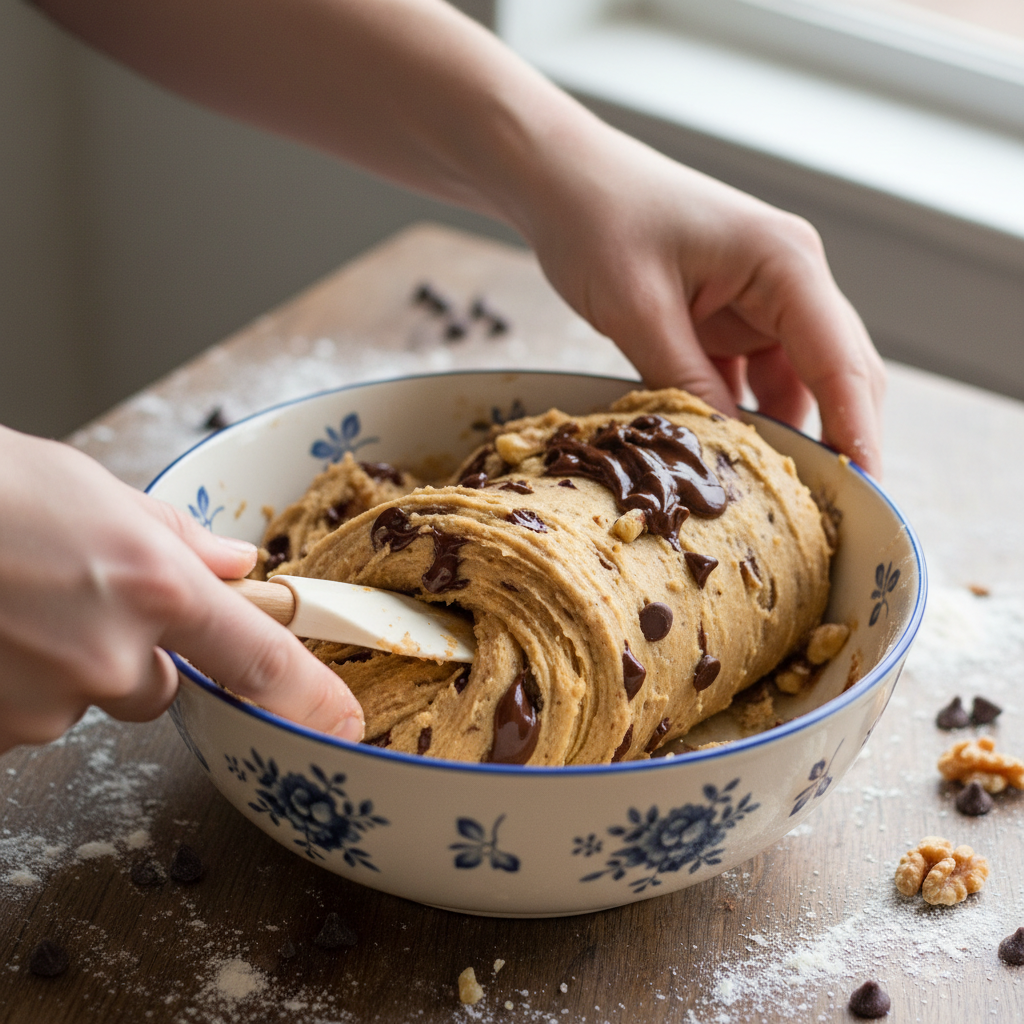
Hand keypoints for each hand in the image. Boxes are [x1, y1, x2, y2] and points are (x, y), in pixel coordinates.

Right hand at [0, 426, 363, 751]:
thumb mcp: (100, 494)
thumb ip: (182, 540)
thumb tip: (240, 565)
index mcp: (156, 589)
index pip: (260, 659)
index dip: (309, 696)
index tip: (342, 724)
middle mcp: (110, 658)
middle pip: (161, 690)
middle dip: (135, 658)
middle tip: (79, 604)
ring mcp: (46, 702)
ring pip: (88, 703)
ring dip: (65, 669)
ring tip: (18, 607)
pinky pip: (28, 717)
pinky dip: (17, 684)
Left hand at [515, 124, 885, 477]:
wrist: (562, 180)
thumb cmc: (598, 220)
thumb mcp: (638, 309)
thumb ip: (686, 383)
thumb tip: (727, 453)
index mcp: (785, 262)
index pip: (840, 361)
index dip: (857, 432)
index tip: (864, 493)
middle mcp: (789, 281)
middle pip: (837, 375)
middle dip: (835, 441)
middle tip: (828, 514)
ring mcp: (762, 302)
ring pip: (797, 385)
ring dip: (787, 437)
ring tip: (776, 500)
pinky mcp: (730, 321)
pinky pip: (754, 383)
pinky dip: (747, 422)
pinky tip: (731, 460)